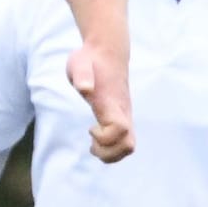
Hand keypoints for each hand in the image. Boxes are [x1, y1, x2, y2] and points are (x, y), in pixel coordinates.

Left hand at [67, 42, 134, 162]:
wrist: (108, 52)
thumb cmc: (90, 59)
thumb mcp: (79, 63)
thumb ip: (81, 75)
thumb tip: (84, 88)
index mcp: (112, 103)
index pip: (120, 130)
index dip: (105, 137)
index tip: (90, 128)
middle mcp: (123, 112)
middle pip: (128, 145)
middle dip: (108, 153)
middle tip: (91, 143)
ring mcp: (125, 115)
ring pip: (129, 146)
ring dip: (110, 154)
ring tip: (94, 144)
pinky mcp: (123, 117)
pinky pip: (125, 141)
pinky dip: (112, 148)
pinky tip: (96, 137)